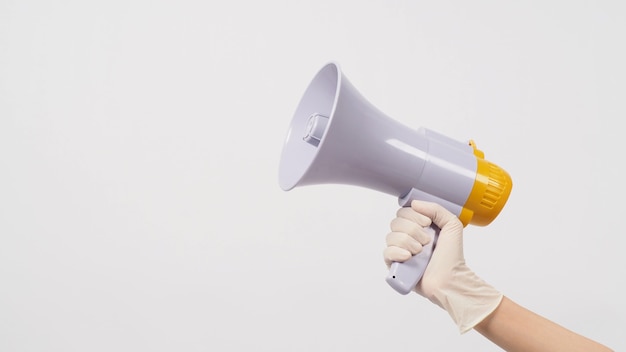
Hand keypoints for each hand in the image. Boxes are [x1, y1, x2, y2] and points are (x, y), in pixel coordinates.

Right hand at [383, 200, 502, 332]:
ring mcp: (400, 251)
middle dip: (412, 230)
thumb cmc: (452, 257)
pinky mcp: (395, 265)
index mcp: (419, 226)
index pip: (404, 211)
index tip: (427, 223)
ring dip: (407, 242)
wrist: (450, 280)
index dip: (414, 215)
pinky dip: (397, 252)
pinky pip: (386, 253)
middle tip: (426, 241)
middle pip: (396, 222)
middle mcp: (408, 237)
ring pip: (390, 236)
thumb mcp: (452, 225)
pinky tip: (408, 257)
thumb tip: (414, 204)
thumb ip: (436, 209)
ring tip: (420, 252)